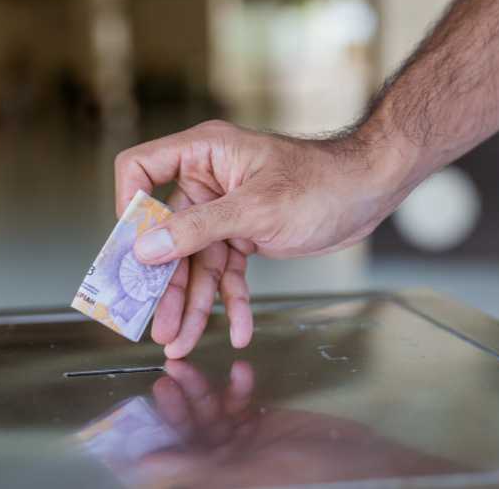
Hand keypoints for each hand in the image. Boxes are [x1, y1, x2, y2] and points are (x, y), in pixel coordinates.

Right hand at [115, 120, 414, 357]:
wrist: (370, 192)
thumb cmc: (320, 183)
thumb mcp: (256, 209)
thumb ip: (197, 229)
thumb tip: (145, 249)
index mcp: (203, 155)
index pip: (140, 169)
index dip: (129, 207)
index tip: (130, 250)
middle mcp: (207, 182)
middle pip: (168, 235)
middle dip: (166, 284)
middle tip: (157, 325)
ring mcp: (224, 211)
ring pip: (198, 262)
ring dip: (195, 304)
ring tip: (182, 343)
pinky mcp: (244, 235)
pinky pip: (228, 272)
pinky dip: (232, 301)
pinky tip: (237, 330)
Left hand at [138, 360, 456, 487]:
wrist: (360, 462)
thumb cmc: (310, 476)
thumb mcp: (248, 472)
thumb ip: (198, 467)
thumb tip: (148, 466)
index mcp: (216, 477)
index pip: (176, 456)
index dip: (159, 430)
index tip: (147, 401)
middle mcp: (224, 462)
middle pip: (190, 429)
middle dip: (179, 401)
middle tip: (168, 371)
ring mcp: (243, 442)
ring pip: (211, 411)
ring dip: (202, 387)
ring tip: (189, 366)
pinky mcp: (263, 422)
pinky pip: (241, 401)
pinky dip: (237, 386)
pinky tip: (241, 369)